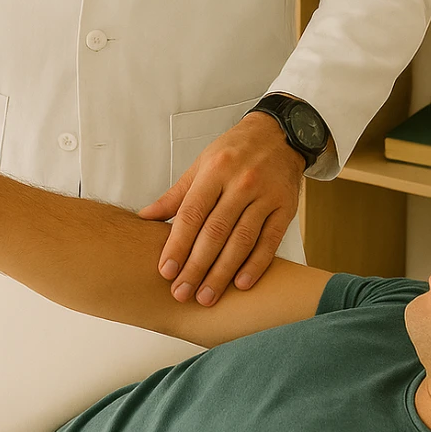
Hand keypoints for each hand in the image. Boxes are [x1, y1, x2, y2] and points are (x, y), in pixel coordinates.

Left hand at [137, 114, 303, 305]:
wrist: (278, 134)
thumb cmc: (234, 151)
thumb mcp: (201, 164)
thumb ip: (176, 195)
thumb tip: (145, 218)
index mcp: (215, 171)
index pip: (192, 213)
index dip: (177, 244)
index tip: (166, 271)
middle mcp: (241, 183)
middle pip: (215, 232)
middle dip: (196, 266)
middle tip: (182, 293)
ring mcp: (265, 196)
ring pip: (241, 240)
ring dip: (222, 273)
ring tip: (206, 296)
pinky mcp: (286, 208)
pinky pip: (270, 241)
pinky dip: (255, 265)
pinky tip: (241, 284)